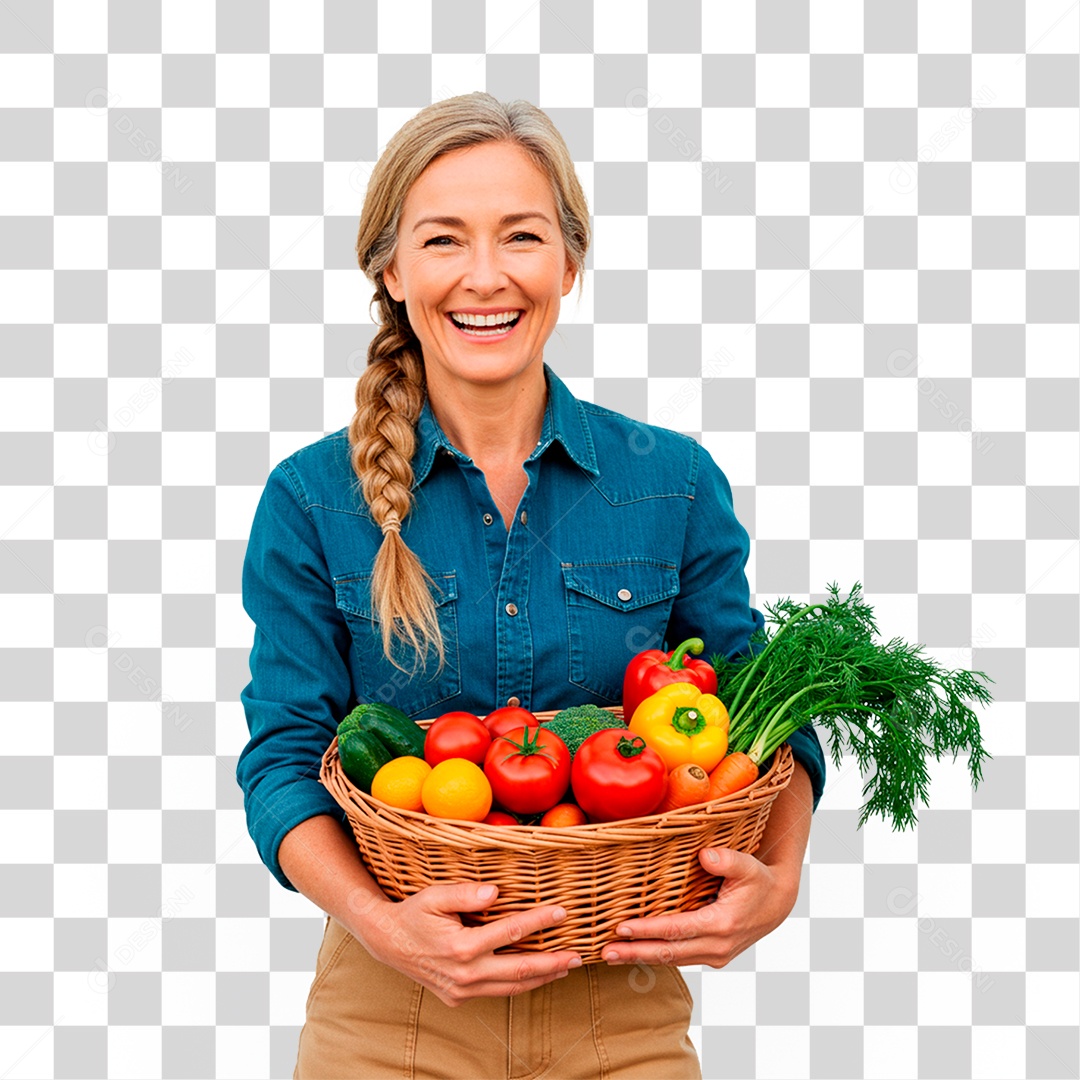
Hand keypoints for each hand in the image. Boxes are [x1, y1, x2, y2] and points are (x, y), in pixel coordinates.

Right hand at [347, 881, 581, 1006]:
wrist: (387, 942)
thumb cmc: (414, 913)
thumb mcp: (434, 896)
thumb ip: (464, 893)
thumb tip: (494, 892)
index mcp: (461, 947)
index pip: (510, 932)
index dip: (539, 921)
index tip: (562, 912)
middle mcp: (465, 974)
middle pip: (519, 970)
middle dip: (552, 962)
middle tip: (577, 955)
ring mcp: (462, 990)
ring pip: (511, 988)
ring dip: (541, 979)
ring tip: (565, 968)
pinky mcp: (459, 998)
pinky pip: (496, 992)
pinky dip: (519, 985)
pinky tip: (535, 976)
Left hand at [599, 846, 800, 968]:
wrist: (776, 904)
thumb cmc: (758, 880)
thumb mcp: (747, 865)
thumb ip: (727, 860)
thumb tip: (705, 855)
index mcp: (723, 924)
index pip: (677, 930)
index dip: (648, 930)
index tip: (622, 928)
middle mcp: (718, 946)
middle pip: (668, 952)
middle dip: (635, 952)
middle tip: (605, 952)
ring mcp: (715, 955)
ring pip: (671, 960)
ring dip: (641, 958)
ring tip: (610, 955)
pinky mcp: (712, 956)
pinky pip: (679, 958)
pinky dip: (655, 957)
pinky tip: (634, 953)